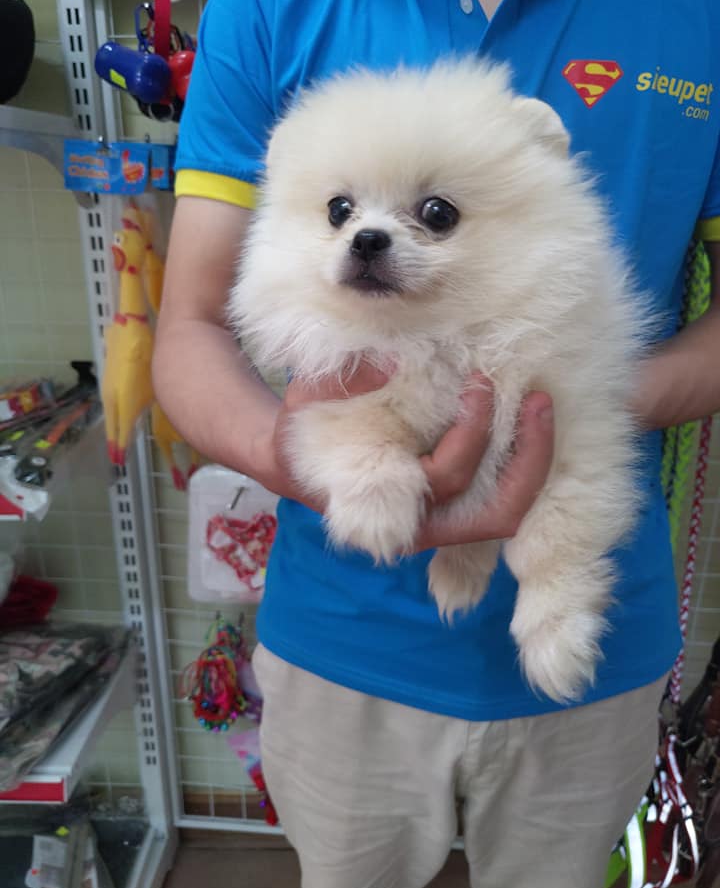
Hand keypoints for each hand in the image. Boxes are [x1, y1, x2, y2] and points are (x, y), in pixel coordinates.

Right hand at [256, 363, 553, 550]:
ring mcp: (440, 523)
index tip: (478, 383)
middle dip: (527, 459)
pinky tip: (530, 420)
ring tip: (543, 408)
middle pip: (496, 514)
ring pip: (507, 514)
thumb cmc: (303, 427)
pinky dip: (522, 465)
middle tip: (537, 401)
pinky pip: (501, 499)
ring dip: (534, 465)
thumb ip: (346, 381)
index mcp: (383, 504)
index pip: (445, 479)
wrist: (296, 458)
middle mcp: (420, 525)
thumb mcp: (310, 397)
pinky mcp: (453, 509)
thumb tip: (394, 362)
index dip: (471, 434)